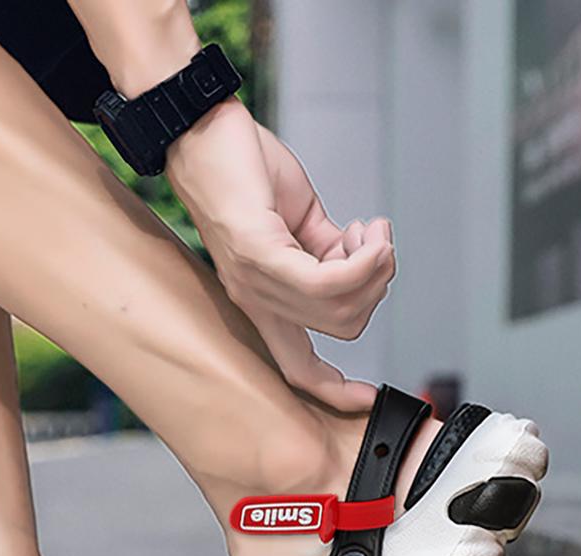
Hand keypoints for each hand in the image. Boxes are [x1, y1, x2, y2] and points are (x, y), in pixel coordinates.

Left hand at [167, 99, 393, 408]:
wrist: (202, 130)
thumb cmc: (242, 167)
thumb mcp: (298, 217)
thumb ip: (325, 250)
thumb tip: (355, 263)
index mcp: (264, 299)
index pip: (296, 367)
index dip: (333, 391)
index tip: (368, 400)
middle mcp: (257, 300)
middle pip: (344, 327)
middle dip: (377, 288)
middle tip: (375, 246)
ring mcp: (256, 280)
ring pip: (342, 306)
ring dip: (376, 266)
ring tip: (369, 231)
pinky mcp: (259, 254)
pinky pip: (325, 282)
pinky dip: (363, 258)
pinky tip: (369, 232)